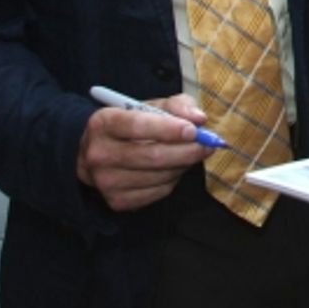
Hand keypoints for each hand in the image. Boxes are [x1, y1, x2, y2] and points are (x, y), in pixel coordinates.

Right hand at [75, 93, 211, 210]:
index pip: (138, 126)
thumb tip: (199, 119)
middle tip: (208, 144)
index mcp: (104, 123)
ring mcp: (106, 182)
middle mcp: (99, 154)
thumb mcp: (151, 105)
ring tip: (191, 153)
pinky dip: (174, 179)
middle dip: (187, 150)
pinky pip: (158, 192)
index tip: (194, 130)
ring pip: (159, 176)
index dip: (169, 129)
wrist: (99, 153)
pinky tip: (174, 168)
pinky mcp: (117, 201)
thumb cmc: (132, 125)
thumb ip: (177, 106)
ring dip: (184, 165)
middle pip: (152, 156)